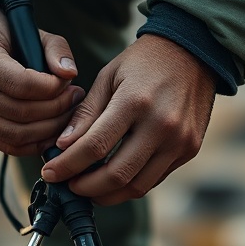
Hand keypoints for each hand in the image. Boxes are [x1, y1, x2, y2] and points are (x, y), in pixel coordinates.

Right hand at [0, 6, 84, 155]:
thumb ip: (56, 49)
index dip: (52, 89)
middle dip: (56, 110)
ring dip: (49, 130)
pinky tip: (52, 131)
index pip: (21, 85)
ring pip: (15, 135)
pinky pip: (8, 145)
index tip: (69, 83)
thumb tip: (70, 75)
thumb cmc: (2, 34)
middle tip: (75, 99)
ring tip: (67, 114)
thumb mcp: (30, 30)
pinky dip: (35, 143)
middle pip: (20, 114)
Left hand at [40, 34, 215, 205]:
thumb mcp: (108, 77)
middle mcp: (161, 125)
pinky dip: (128, 185)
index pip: (94, 146)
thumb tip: (61, 147)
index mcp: (135, 101)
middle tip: (67, 185)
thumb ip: (85, 114)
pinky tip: (111, 179)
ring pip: (136, 186)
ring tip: (87, 187)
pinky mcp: (189, 150)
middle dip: (85, 187)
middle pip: (116, 175)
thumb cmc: (144, 62)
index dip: (68, 166)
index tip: (49, 173)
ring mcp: (179, 141)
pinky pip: (153, 180)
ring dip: (106, 194)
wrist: (195, 51)